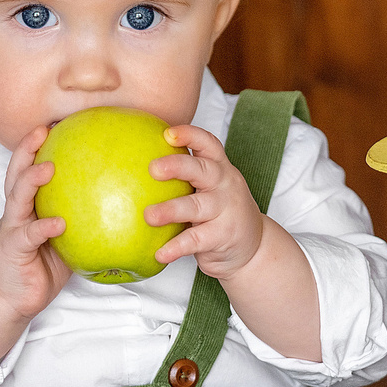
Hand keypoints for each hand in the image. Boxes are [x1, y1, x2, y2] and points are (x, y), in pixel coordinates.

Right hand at [0, 124, 71, 320]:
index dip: (38, 144)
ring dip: (31, 180)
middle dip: (27, 149)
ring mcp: (12, 229)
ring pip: (17, 198)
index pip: (29, 168)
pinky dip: (43, 227)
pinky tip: (59, 223)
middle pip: (17, 173)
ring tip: (48, 167)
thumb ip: (82, 215)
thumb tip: (122, 196)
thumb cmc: (42, 264)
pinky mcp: (13, 250)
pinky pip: (29, 236)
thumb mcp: (65, 236)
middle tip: (44, 129)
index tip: (56, 122)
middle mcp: (16, 211)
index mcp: (28, 205)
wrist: (13, 298)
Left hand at [147, 125, 271, 279]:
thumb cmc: (220, 213)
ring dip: (171, 210)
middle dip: (178, 166)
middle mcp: (226, 185)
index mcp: (220, 169)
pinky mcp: (223, 236)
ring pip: (197, 206)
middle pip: (203, 170)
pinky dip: (177, 247)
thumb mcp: (209, 189)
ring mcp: (227, 211)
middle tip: (153, 169)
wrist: (253, 248)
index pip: (209, 144)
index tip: (167, 133)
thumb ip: (184, 177)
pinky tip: (159, 253)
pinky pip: (197, 240)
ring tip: (148, 216)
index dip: (190, 135)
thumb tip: (133, 164)